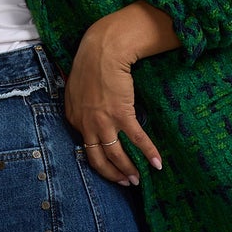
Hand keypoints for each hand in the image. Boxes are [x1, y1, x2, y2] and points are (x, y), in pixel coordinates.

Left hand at [64, 3, 172, 184]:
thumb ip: (82, 107)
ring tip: (139, 179)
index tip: (112, 168)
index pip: (86, 148)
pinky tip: (157, 164)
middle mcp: (86, 124)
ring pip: (115, 154)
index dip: (100, 162)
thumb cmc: (91, 64)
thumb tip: (93, 117)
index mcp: (74, 118)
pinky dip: (148, 153)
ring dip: (129, 170)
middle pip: (98, 159)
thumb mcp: (77, 89)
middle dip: (112, 175)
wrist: (103, 49)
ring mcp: (103, 121)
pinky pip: (136, 139)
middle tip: (125, 183)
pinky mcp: (121, 114)